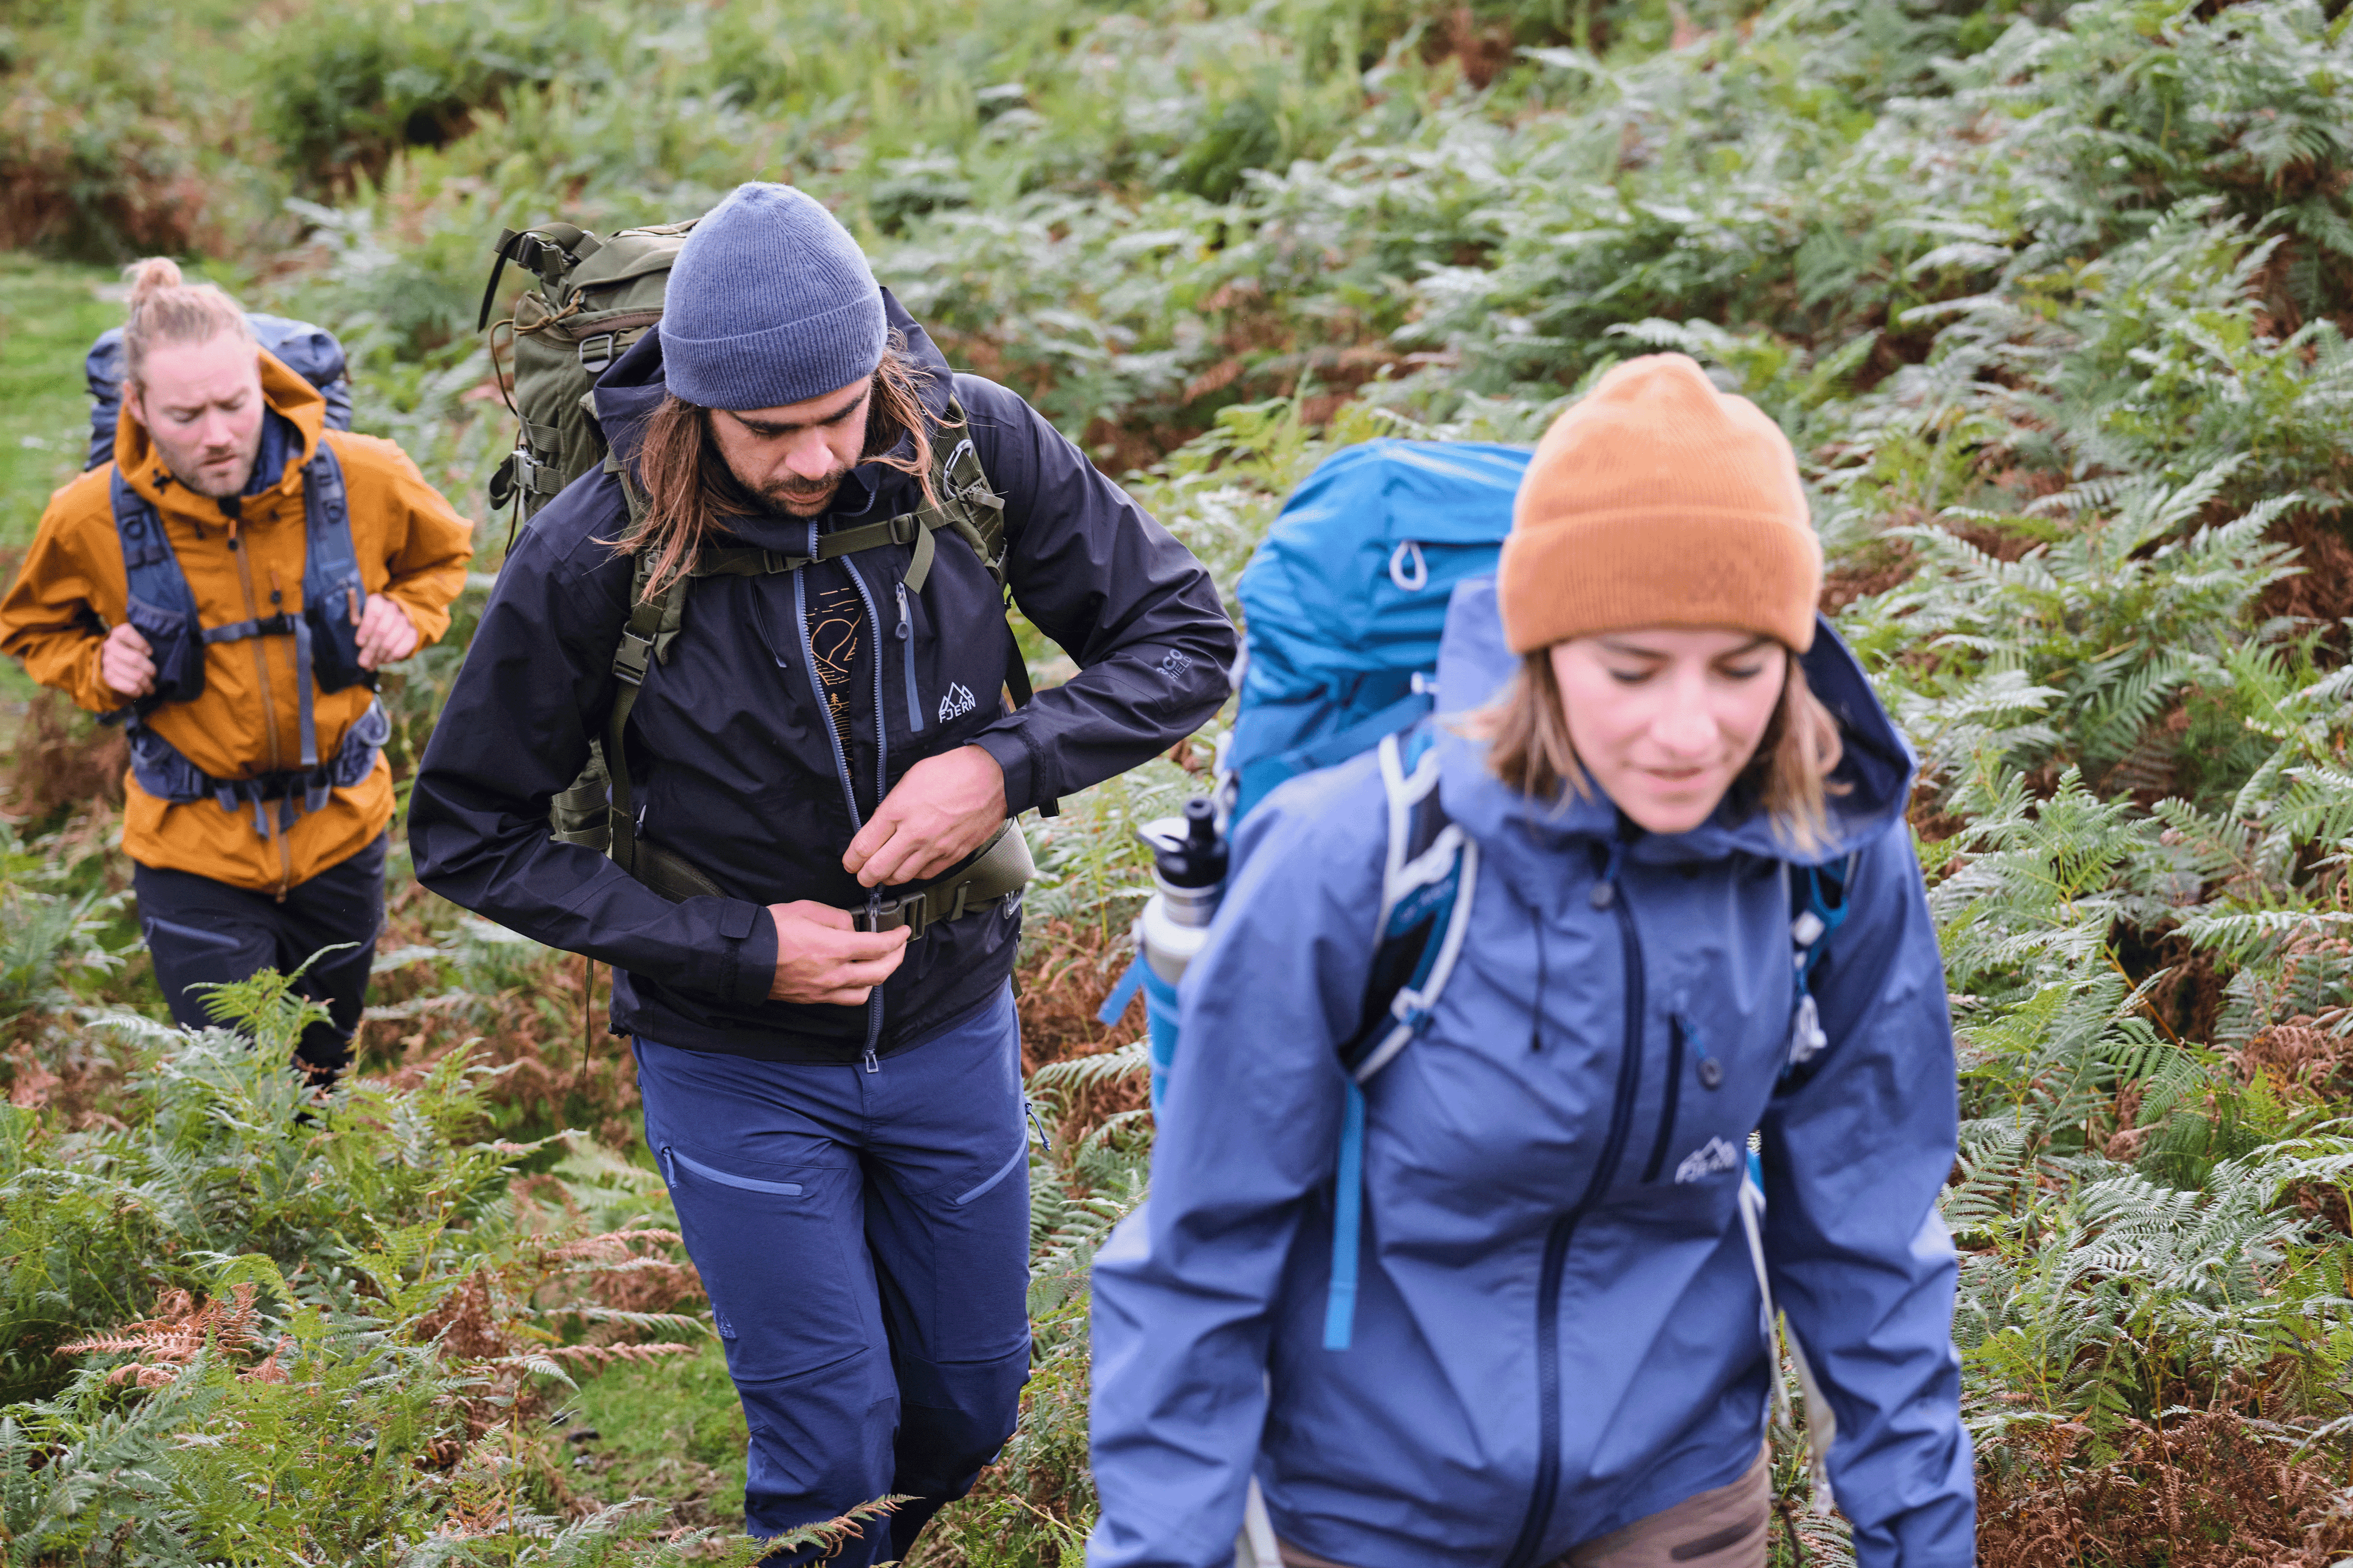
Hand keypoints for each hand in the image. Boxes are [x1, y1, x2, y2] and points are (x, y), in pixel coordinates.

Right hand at [100, 622, 154, 699]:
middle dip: (150, 669)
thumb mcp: (137, 640)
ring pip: (136, 675)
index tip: (150, 652)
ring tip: (151, 687)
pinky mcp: (108, 676)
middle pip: (136, 659)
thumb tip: (150, 654)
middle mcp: (110, 646)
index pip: (127, 633)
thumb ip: (144, 641)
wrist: (112, 660)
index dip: (141, 643)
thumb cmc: (131, 649)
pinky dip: (138, 691)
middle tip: (154, 674)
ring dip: (147, 684)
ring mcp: (107, 662)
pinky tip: (141, 691)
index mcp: (118, 634)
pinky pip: (129, 687)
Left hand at [355, 593, 419, 669]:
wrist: (391, 620)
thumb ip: (354, 614)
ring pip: (391, 642)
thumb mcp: (359, 614)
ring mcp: (405, 621)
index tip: (359, 644)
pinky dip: (391, 657)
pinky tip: (383, 660)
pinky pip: (402, 648)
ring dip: (379, 656)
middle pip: (382, 631)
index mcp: (377, 601)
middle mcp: (393, 609)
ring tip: (371, 664)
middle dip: (370, 649)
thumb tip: (353, 616)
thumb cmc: (369, 619)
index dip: (366, 630)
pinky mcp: (413, 633)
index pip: (374, 614)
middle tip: (362, 663)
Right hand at [766, 899, 912, 1003]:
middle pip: (880, 972)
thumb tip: (853, 928)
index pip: (879, 947)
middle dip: (897, 957)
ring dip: (879, 977)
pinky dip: (858, 989)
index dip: (897, 938)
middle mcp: (833, 974)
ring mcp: (823, 990)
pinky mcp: (813, 999)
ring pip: (865, 992)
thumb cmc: (770, 930)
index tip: (903, 931)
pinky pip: (845, 999)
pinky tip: (857, 977)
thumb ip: (838, 918)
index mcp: (834, 949)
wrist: (741, 955)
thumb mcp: (807, 909)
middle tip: (899, 946)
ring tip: (880, 963)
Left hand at [844, 746, 1007, 888]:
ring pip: (901, 877)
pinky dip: (915, 874)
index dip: (851, 860)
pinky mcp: (953, 855)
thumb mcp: (909, 780)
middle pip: (877, 870)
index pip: (863, 847)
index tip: (850, 862)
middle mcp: (914, 834)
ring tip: (886, 872)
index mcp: (897, 811)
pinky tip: (913, 866)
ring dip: (889, 877)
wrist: (991, 777)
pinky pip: (926, 875)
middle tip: (862, 874)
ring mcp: (934, 848)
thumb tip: (879, 828)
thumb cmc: (952, 771)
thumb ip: (891, 808)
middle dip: (864, 876)